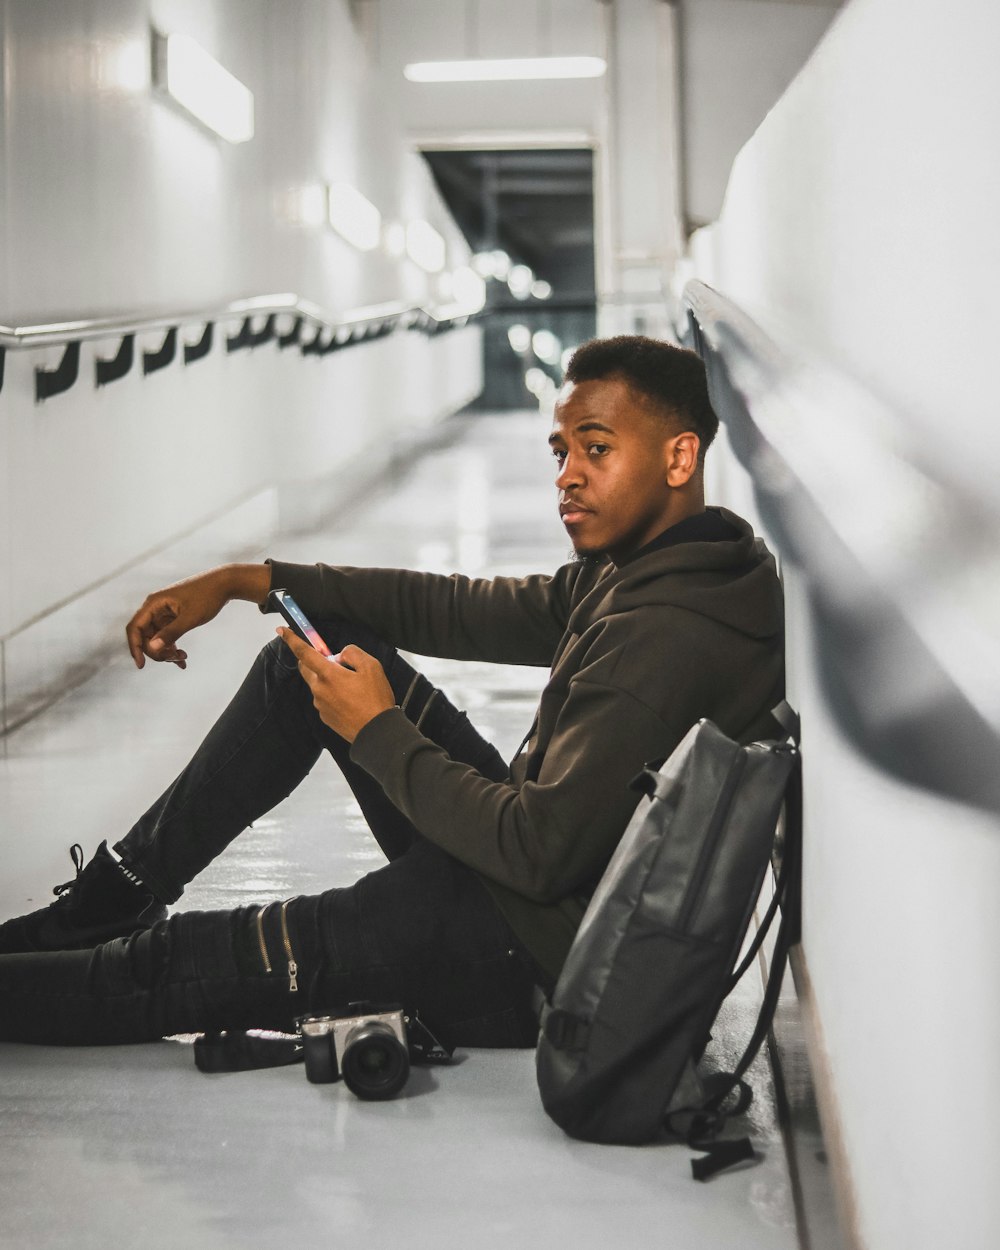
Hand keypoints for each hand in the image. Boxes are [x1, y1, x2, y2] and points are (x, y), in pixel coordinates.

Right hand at [126, 564, 267, 668]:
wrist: (224, 584)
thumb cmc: (207, 596)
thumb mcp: (190, 618)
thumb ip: (171, 633)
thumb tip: (152, 648)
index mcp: (154, 603)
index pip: (135, 628)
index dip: (135, 647)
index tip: (141, 665)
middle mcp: (155, 607)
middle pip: (145, 636)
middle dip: (157, 651)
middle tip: (175, 658)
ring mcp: (164, 613)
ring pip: (156, 638)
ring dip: (166, 651)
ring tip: (183, 658)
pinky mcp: (173, 617)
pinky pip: (167, 636)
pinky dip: (173, 648)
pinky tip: (183, 659)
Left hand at [278, 628, 394, 741]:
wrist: (376, 732)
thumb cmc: (375, 700)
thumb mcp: (372, 667)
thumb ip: (353, 653)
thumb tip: (341, 654)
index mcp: (328, 675)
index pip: (304, 653)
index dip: (292, 640)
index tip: (282, 631)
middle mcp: (319, 689)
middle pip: (307, 669)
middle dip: (314, 661)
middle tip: (336, 663)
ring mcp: (320, 705)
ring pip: (317, 684)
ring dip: (328, 680)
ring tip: (352, 687)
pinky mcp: (325, 717)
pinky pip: (324, 699)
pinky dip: (333, 694)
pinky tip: (351, 700)